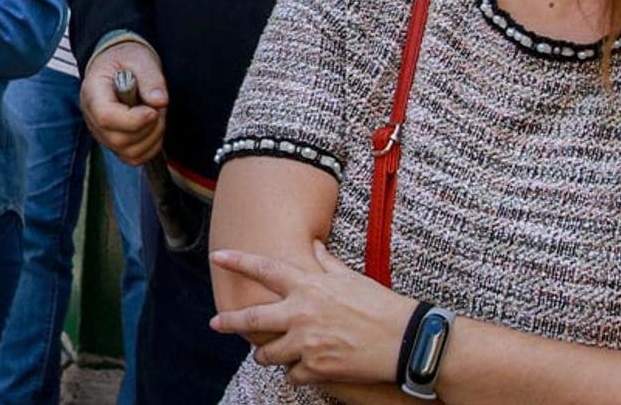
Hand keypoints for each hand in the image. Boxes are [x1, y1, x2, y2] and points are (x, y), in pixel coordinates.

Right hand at [80, 37, 168, 165]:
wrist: (118, 66)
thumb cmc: (125, 60)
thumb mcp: (139, 59)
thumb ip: (150, 78)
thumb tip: (160, 101)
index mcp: (93, 93)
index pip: (106, 117)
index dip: (133, 119)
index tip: (153, 110)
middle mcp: (92, 118)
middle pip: (118, 139)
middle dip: (148, 128)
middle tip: (158, 108)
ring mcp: (102, 134)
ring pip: (128, 152)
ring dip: (152, 137)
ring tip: (156, 114)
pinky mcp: (114, 143)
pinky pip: (134, 157)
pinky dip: (150, 147)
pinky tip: (153, 128)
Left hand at [210, 241, 418, 388]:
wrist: (405, 341)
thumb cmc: (381, 305)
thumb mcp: (352, 278)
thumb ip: (327, 263)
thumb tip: (315, 245)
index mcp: (308, 286)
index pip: (265, 269)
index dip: (238, 261)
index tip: (217, 257)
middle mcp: (301, 313)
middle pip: (251, 320)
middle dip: (229, 321)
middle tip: (215, 323)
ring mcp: (306, 343)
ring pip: (268, 354)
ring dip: (267, 354)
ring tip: (269, 354)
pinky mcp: (316, 368)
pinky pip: (293, 374)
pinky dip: (296, 373)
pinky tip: (305, 369)